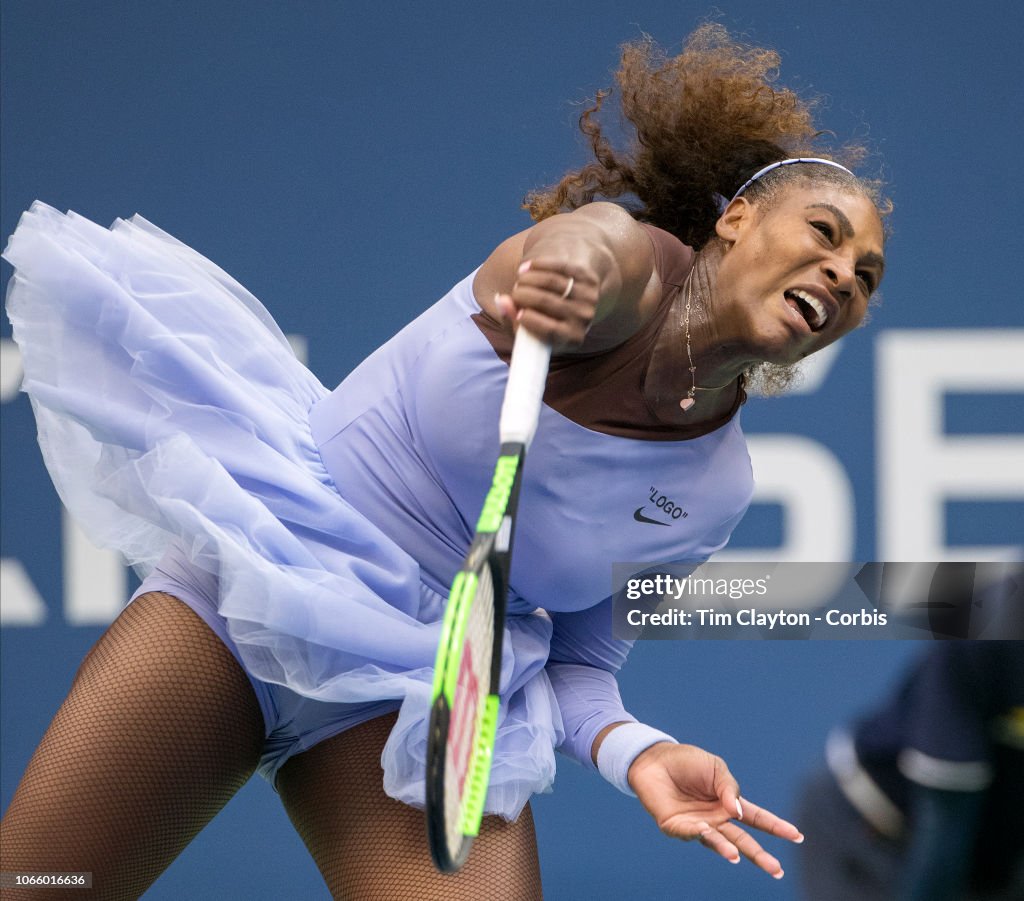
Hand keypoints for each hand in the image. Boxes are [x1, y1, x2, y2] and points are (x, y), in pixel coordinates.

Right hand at [494, 258, 600, 348]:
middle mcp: (584, 319)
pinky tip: (526, 268)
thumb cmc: (545, 321)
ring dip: (528, 278)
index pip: (551, 331)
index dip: (531, 321)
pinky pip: (559, 266)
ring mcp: (588, 297)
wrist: (575, 303)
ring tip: (519, 280)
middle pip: (547, 302)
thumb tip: (502, 300)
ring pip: (551, 281)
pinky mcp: (587, 277)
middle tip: (515, 293)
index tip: (518, 313)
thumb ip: (511, 321)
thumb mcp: (530, 330)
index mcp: (572, 339)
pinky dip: (538, 265)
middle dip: (523, 295)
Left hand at [628, 741, 803, 878]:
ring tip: (736, 856)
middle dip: (759, 855)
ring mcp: (698, 824)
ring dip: (726, 849)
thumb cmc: (687, 762)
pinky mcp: (676, 826)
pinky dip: (699, 832)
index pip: (757, 818)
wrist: (654, 758)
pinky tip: (706, 830)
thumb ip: (730, 789)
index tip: (797, 836)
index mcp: (729, 804)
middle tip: (777, 870)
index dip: (776, 826)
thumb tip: (739, 812)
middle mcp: (716, 819)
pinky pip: (690, 832)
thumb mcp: (715, 768)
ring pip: (717, 841)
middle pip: (742, 840)